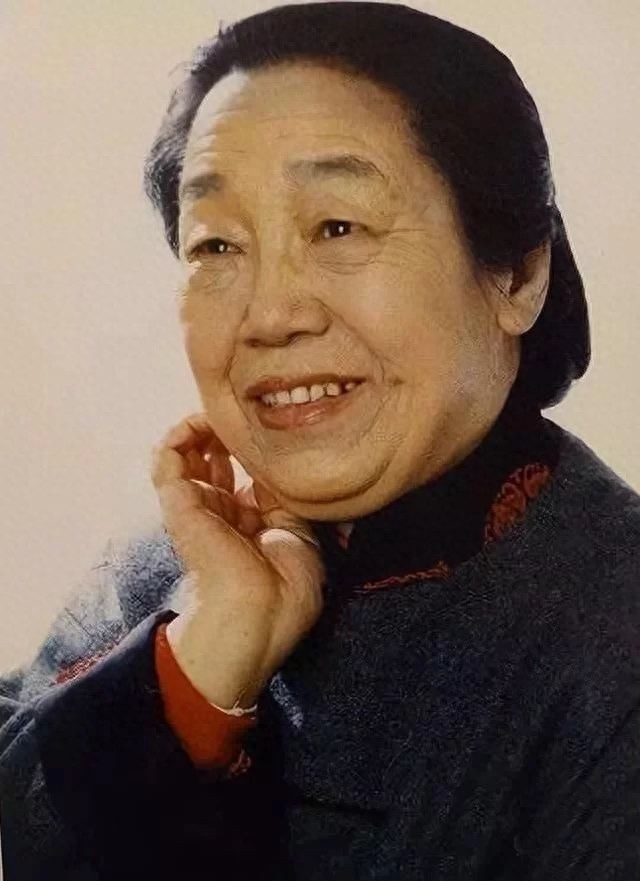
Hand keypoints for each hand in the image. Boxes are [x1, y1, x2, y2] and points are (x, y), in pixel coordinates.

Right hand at [150, 413, 325, 708]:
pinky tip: (201, 421)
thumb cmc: (286, 586)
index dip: (254, 448)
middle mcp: (220, 511)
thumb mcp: (299, 530)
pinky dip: (179, 434)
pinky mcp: (178, 503)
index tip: (272, 428)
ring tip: (220, 412)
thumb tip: (293, 465)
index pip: (242, 473)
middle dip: (228, 433)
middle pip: (214, 459)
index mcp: (247, 521)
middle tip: (245, 415)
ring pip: (186, 454)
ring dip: (201, 426)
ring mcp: (197, 506)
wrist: (259, 612)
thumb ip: (289, 495)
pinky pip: (166, 459)